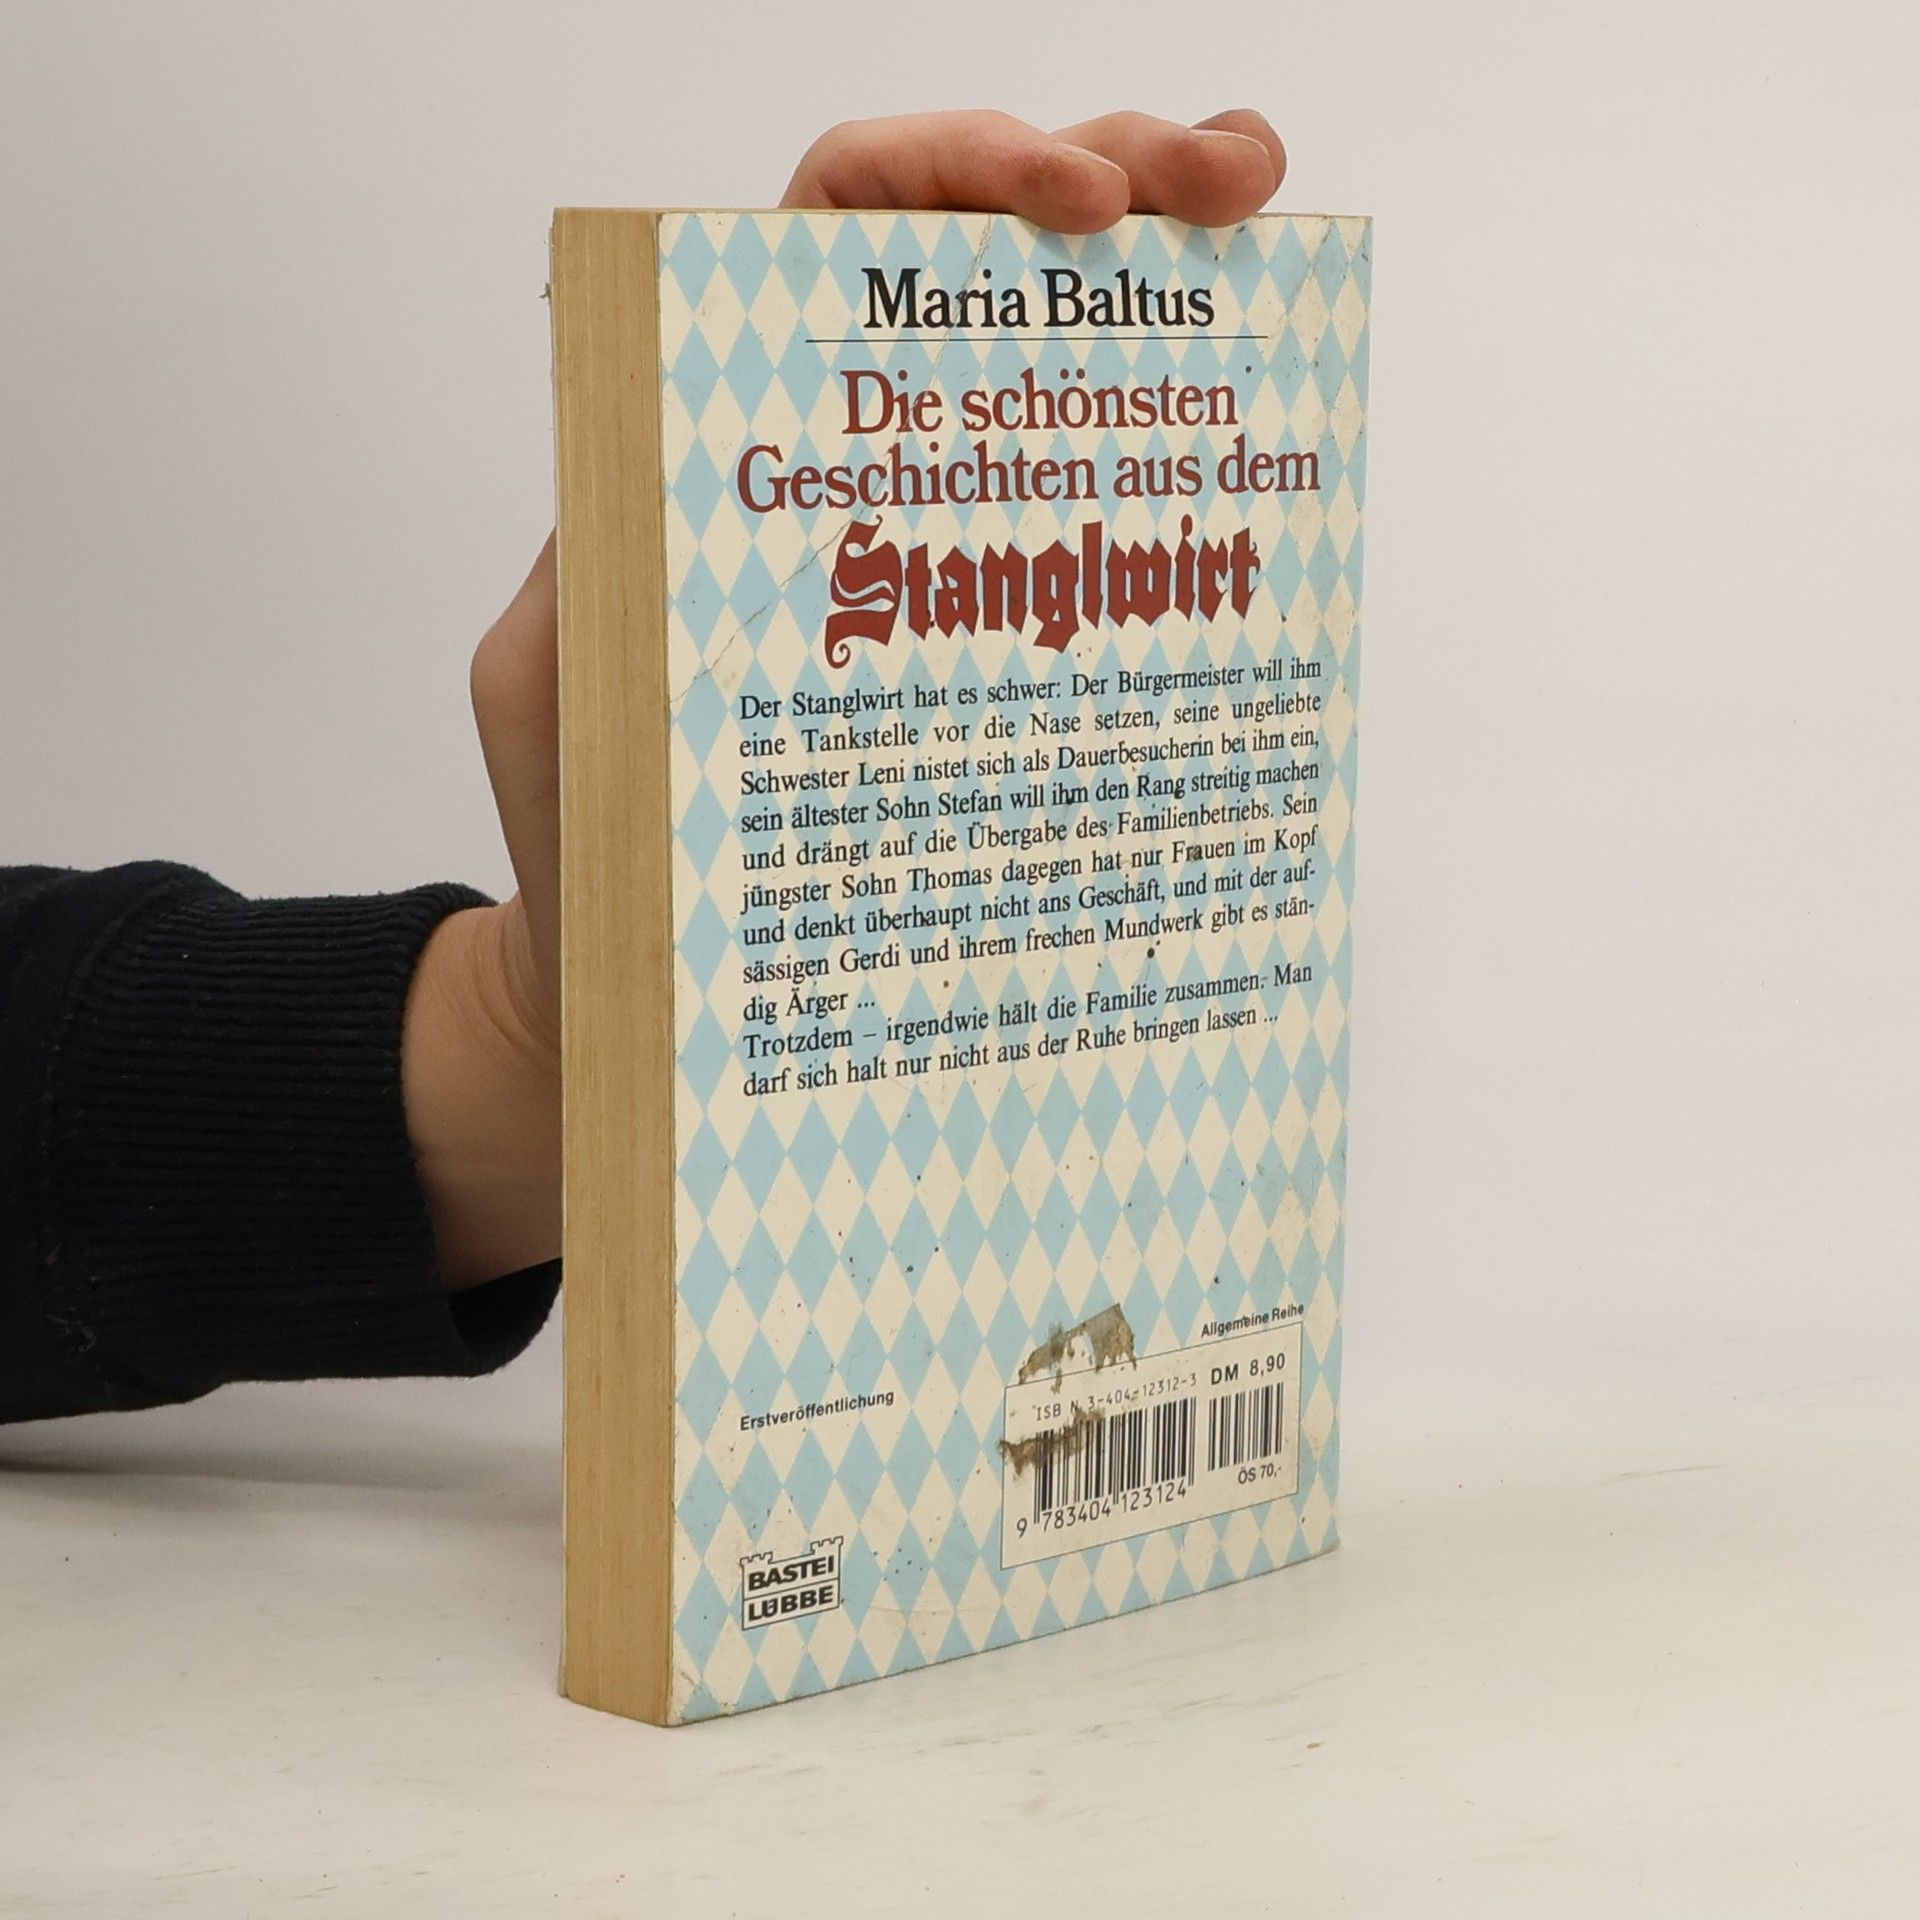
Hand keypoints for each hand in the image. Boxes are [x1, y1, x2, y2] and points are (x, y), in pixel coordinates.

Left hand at [405, 108, 1286, 1288]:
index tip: (1074, 199)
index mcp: (724, 433)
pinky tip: (1251, 436)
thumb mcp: (558, 687)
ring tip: (1268, 224)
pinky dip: (1161, 466)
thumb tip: (691, 473)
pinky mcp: (981, 643)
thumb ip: (604, 570)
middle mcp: (841, 466)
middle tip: (1231, 178)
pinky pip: (1075, 536)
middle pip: (974, 265)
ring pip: (1046, 371)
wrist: (643, 975)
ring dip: (1168, 277)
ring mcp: (924, 549)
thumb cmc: (588, 837)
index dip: (952, 171)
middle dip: (1111, 175)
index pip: (835, 231)